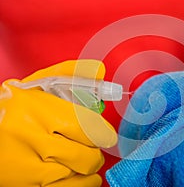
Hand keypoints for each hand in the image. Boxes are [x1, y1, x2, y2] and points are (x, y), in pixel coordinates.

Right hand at [0, 60, 116, 185]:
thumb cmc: (14, 107)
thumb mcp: (37, 85)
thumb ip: (71, 74)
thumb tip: (101, 70)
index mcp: (36, 108)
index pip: (87, 127)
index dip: (103, 133)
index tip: (106, 135)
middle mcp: (30, 138)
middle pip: (85, 155)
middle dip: (95, 152)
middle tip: (93, 147)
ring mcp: (26, 166)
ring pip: (77, 174)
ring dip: (87, 168)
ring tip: (84, 159)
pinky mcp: (25, 186)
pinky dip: (82, 184)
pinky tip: (80, 176)